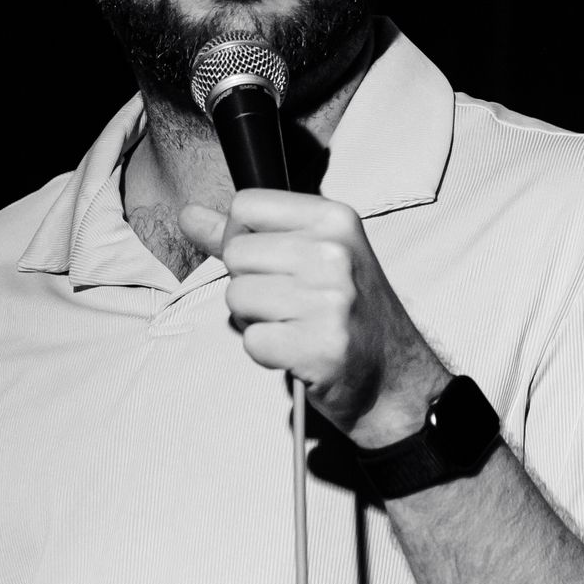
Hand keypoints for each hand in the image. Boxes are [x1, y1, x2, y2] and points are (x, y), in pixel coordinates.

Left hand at [179, 189, 450, 446]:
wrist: (395, 378)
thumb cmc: (350, 313)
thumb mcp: (312, 256)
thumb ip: (247, 234)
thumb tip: (188, 215)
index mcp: (335, 219)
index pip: (245, 205)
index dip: (241, 237)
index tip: (269, 262)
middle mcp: (335, 253)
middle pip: (236, 254)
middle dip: (248, 285)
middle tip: (288, 304)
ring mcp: (330, 300)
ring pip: (237, 297)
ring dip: (255, 321)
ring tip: (294, 327)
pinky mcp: (321, 346)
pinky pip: (252, 341)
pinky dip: (266, 353)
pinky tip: (297, 352)